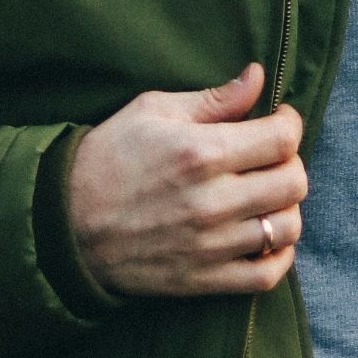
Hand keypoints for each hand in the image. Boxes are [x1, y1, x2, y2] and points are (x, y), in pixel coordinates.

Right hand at [66, 63, 305, 296]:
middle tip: (271, 157)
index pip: (282, 138)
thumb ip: (213, 99)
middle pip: (293, 182)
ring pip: (288, 227)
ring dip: (287, 207)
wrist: (63, 223)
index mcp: (200, 152)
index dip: (289, 123)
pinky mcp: (204, 279)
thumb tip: (257, 77)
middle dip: (290, 162)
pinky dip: (280, 255)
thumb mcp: (152, 111)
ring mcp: (210, 244)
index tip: (278, 120)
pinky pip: (267, 275)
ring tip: (267, 195)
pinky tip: (266, 236)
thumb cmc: (107, 157)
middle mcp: (212, 201)